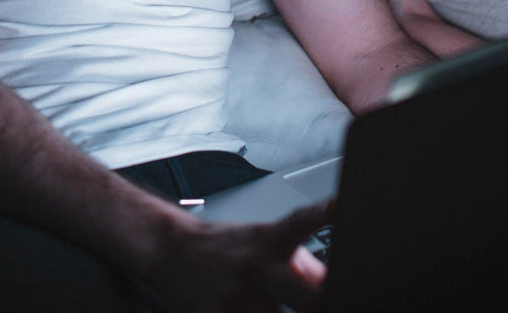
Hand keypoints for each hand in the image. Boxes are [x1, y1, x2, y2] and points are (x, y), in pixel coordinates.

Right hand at [145, 199, 331, 312]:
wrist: (171, 252)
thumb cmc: (224, 247)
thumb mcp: (262, 242)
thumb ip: (301, 263)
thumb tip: (329, 283)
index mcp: (269, 241)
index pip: (301, 222)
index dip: (322, 214)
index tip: (336, 206)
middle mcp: (256, 268)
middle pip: (306, 299)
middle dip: (319, 305)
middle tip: (324, 304)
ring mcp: (237, 298)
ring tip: (260, 301)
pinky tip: (243, 307)